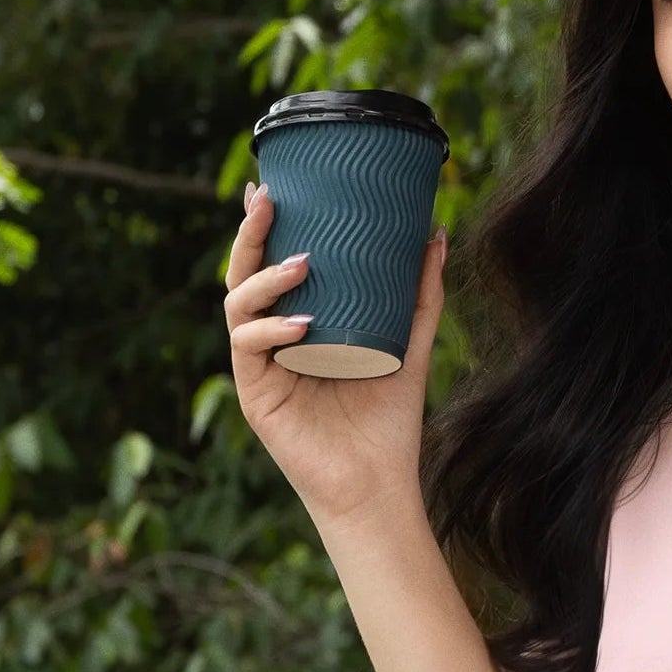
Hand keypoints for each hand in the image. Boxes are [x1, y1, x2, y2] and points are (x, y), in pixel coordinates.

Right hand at [222, 179, 447, 529]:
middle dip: (250, 235)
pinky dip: (271, 329)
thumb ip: (420, 294)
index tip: (272, 185)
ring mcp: (260, 366)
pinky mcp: (255, 394)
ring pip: (237, 304)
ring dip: (264, 278)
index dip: (265, 227)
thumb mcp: (410, 346)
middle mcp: (273, 340)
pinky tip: (301, 324)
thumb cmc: (389, 422)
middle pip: (243, 275)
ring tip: (303, 263)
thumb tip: (434, 232)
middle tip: (266, 200)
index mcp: (300, 324)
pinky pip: (248, 347)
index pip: (273, 265)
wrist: (378, 485)